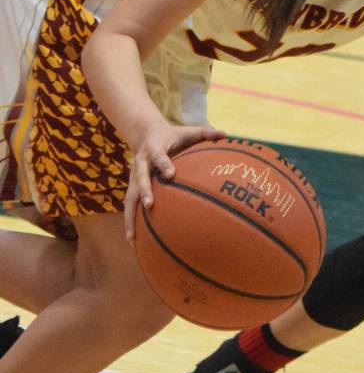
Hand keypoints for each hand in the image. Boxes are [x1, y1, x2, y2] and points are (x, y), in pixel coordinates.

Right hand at [124, 121, 226, 241]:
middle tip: (149, 204)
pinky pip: (129, 206)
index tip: (171, 174)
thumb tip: (226, 134)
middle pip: (140, 177)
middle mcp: (141, 163)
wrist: (146, 135)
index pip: (160, 157)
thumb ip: (205, 133)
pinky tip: (133, 241)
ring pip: (129, 197)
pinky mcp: (131, 187)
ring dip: (130, 216)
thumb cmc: (173, 136)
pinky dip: (130, 222)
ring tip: (132, 237)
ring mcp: (133, 177)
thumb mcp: (188, 131)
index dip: (165, 165)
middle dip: (144, 190)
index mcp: (155, 149)